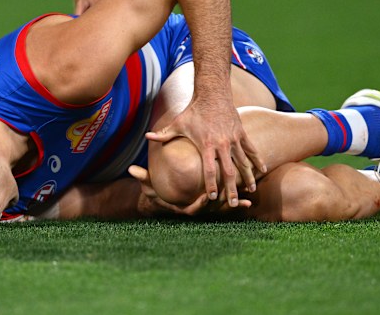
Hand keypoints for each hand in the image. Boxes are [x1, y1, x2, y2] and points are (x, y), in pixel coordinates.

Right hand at [129, 165, 250, 216]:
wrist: (165, 199)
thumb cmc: (158, 191)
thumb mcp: (149, 185)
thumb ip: (142, 177)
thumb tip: (131, 169)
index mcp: (183, 207)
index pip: (194, 207)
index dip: (201, 203)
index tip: (207, 195)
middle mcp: (195, 210)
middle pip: (211, 210)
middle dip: (222, 205)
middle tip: (232, 200)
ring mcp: (204, 209)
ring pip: (220, 209)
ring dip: (232, 205)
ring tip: (245, 201)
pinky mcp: (212, 205)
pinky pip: (225, 206)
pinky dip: (236, 203)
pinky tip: (248, 200)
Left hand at [145, 97, 265, 207]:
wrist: (213, 94)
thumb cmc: (194, 110)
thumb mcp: (178, 123)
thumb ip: (163, 134)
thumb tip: (147, 137)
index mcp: (206, 144)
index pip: (209, 170)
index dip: (211, 185)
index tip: (212, 198)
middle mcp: (222, 144)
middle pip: (229, 171)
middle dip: (231, 189)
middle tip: (233, 204)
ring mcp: (233, 138)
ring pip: (243, 162)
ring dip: (248, 177)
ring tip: (251, 190)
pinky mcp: (241, 133)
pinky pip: (251, 149)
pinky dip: (258, 159)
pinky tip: (263, 169)